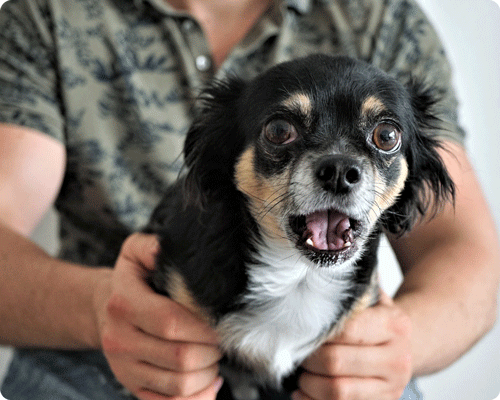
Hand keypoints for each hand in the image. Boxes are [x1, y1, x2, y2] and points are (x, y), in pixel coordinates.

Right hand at [94, 233, 223, 399]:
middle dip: (212, 350)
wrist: (103, 308)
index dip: (203, 327)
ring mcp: (125, 368)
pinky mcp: (132, 386)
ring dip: (208, 373)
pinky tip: (210, 380)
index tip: (221, 322)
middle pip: (179, 358)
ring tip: (214, 356)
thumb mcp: (135, 252)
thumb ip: (152, 246)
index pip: (170, 323)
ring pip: (178, 385)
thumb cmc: (131, 280)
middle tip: (222, 339)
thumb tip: (166, 248)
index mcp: (124, 304)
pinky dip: (197, 398)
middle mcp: (120, 340)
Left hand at [294, 291, 411, 399]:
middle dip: (308, 359)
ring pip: (337, 391)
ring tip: (302, 373)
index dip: (317, 332)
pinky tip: (304, 392)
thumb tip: (315, 276)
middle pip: (336, 362)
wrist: (407, 345)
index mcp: (395, 325)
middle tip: (297, 352)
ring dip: (309, 384)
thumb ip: (350, 290)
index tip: (303, 330)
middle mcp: (398, 359)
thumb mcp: (372, 298)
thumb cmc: (378, 319)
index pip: (346, 330)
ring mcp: (392, 387)